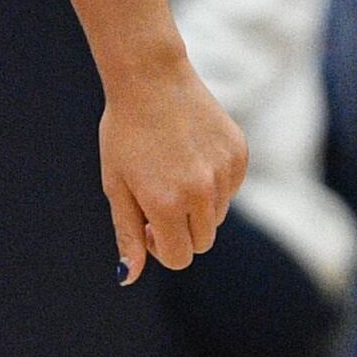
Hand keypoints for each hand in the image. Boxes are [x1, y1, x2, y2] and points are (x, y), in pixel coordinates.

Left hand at [97, 54, 245, 284]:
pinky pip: (231, 187)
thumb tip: (128, 277)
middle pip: (202, 242)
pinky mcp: (239, 153)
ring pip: (218, 215)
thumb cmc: (125, 133)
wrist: (151, 78)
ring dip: (198, 206)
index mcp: (167, 204)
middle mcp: (202, 192)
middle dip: (181, 231)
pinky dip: (215, 182)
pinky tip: (192, 154)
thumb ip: (127, 234)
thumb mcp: (117, 186)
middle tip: (159, 200)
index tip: (147, 224)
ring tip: (174, 170)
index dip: (161, 247)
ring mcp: (225, 171)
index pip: (179, 257)